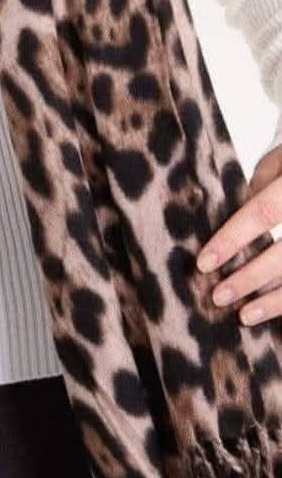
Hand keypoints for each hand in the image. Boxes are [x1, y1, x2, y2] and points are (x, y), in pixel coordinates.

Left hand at [195, 141, 281, 326]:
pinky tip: (272, 311)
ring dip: (274, 301)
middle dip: (249, 278)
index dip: (232, 239)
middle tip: (217, 296)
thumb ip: (259, 187)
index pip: (263, 213)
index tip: (204, 263)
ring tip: (244, 316)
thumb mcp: (280, 162)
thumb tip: (228, 220)